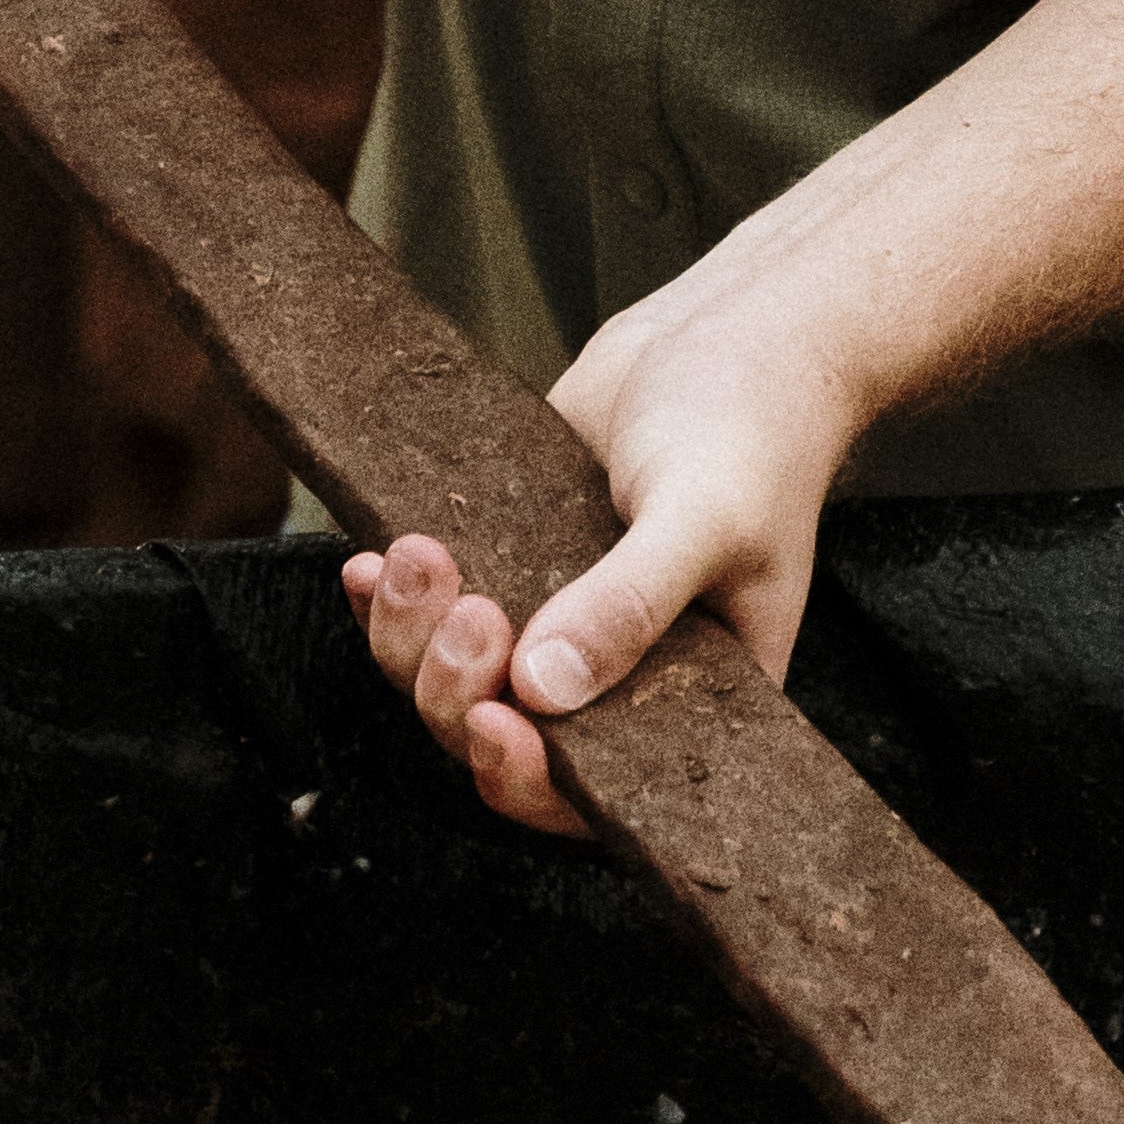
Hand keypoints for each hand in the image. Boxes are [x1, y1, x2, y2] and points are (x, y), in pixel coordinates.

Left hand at [341, 300, 859, 836]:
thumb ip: (629, 603)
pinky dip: (389, 602)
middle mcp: (616, 678)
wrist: (726, 333)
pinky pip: (428, 618)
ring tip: (420, 557)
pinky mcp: (507, 566)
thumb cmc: (754, 429)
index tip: (497, 721)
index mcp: (691, 699)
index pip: (598, 790)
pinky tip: (370, 562)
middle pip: (499, 737)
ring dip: (411, 640)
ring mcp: (553, 624)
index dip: (531, 781)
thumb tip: (541, 685)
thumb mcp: (707, 518)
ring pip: (448, 683)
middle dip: (457, 690)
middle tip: (469, 606)